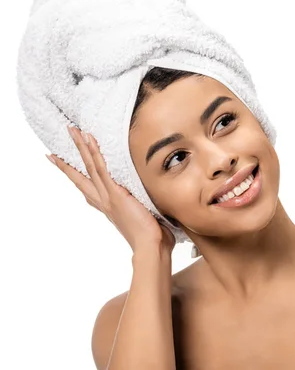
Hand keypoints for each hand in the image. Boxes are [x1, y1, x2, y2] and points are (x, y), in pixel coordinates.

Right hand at [46, 126, 175, 253]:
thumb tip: (155, 206)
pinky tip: (89, 139)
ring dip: (81, 146)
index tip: (64, 168)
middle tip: (56, 147)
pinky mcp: (116, 194)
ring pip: (90, 166)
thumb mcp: (145, 220)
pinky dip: (95, 153)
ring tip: (72, 130)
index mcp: (109, 208)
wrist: (151, 248)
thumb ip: (144, 210)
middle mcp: (104, 201)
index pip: (88, 189)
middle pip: (82, 175)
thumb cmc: (153, 239)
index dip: (76, 177)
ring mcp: (108, 196)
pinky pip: (102, 168)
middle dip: (68, 160)